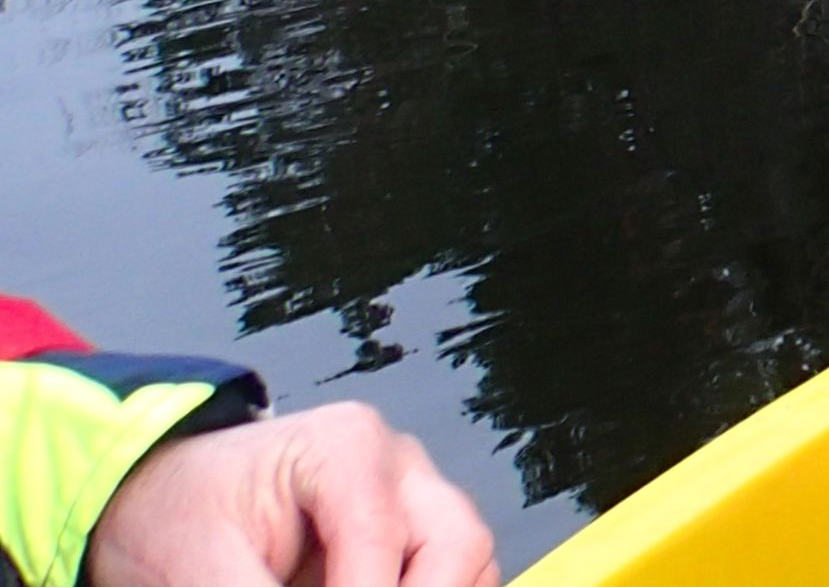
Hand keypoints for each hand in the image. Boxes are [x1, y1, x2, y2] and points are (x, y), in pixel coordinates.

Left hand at [86, 402, 499, 586]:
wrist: (165, 503)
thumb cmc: (176, 518)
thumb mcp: (197, 570)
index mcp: (343, 445)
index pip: (380, 537)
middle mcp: (400, 464)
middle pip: (458, 543)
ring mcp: (417, 498)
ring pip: (472, 563)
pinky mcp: (417, 536)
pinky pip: (457, 578)